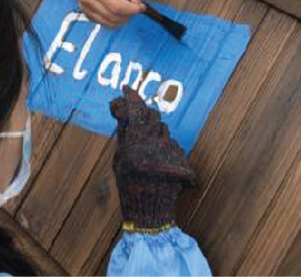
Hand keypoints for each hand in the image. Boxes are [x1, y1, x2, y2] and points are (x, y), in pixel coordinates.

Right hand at [53, 0, 143, 27]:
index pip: (116, 6)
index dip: (132, 9)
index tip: (141, 6)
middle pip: (113, 16)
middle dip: (129, 14)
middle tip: (136, 6)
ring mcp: (85, 8)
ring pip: (110, 23)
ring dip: (123, 19)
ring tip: (127, 8)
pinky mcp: (86, 13)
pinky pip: (105, 24)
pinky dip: (115, 20)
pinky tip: (117, 10)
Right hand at [109, 86, 194, 229]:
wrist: (149, 212)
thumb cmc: (130, 186)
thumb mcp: (119, 161)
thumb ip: (124, 136)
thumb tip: (125, 112)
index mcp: (133, 147)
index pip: (134, 112)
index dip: (130, 97)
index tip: (126, 88)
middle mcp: (152, 148)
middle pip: (152, 116)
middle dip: (145, 115)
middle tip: (137, 119)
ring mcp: (168, 155)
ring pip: (164, 130)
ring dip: (156, 134)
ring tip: (148, 152)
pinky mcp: (182, 162)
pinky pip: (173, 145)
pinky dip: (166, 150)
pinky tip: (160, 165)